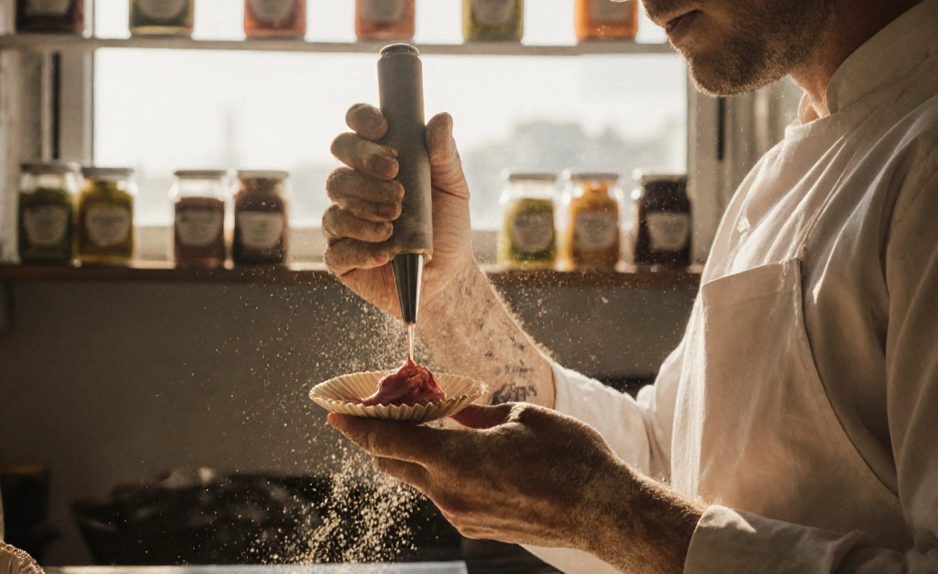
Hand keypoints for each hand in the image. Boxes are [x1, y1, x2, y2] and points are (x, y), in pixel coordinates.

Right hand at [323, 104, 476, 318]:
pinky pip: (336, 249)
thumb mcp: (453, 189)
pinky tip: (387, 253)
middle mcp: (355, 185)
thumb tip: (441, 119)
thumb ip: (444, 156)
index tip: (382, 129)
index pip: (357, 128)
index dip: (361, 119)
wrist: (447, 276)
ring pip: (335, 203)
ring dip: (366, 210)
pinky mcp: (340, 257)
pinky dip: (362, 250)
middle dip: (366, 164)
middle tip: (398, 185)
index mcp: (378, 161)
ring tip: (395, 223)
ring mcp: (343, 220)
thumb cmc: (447, 226)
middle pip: (339, 156)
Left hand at [326, 403, 627, 550]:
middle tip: (378, 410)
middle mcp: (449, 493)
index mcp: (454, 460)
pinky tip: (459, 451)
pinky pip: (444, 493)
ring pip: (420, 479)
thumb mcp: (523, 418)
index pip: (386, 442)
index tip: (334, 412)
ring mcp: (462, 515)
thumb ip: (480, 415)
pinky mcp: (477, 527)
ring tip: (427, 423)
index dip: (355, 426)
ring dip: (415, 452)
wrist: (603, 512)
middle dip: (378, 437)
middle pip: (393, 463)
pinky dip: (440, 470)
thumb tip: (460, 414)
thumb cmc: (570, 457)